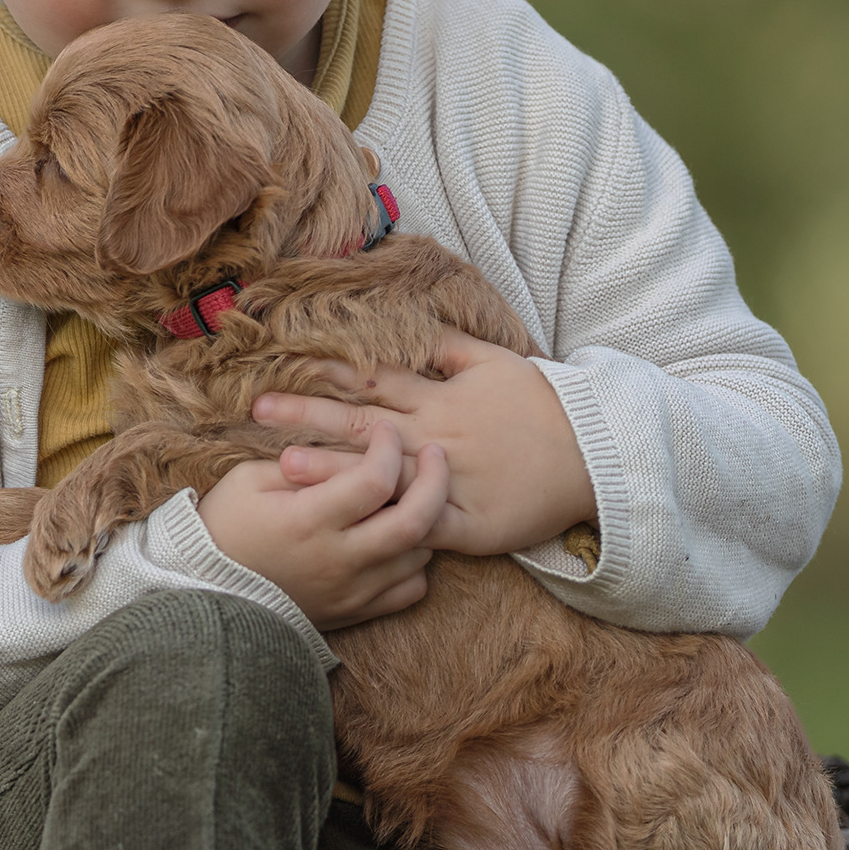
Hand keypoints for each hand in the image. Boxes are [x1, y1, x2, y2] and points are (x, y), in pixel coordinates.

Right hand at [197, 417, 452, 627]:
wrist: (208, 597)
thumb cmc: (223, 527)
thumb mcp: (249, 481)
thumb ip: (305, 465)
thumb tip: (351, 447)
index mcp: (307, 522)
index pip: (374, 481)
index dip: (388, 447)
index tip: (385, 431)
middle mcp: (338, 560)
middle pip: (415, 522)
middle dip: (436, 481)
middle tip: (437, 455)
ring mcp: (351, 591)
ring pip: (420, 555)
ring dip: (428, 520)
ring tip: (415, 494)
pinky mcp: (356, 612)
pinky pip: (411, 590)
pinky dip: (416, 563)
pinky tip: (400, 540)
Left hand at [256, 334, 595, 558]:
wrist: (592, 453)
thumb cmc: (544, 404)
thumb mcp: (496, 360)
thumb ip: (449, 346)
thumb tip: (412, 325)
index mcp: (438, 399)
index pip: (371, 380)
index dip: (325, 373)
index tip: (282, 363)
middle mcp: (435, 435)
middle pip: (361, 423)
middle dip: (308, 416)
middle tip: (256, 410)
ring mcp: (446, 478)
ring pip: (379, 472)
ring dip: (331, 468)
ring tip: (282, 466)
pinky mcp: (463, 522)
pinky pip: (416, 522)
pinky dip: (381, 521)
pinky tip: (349, 524)